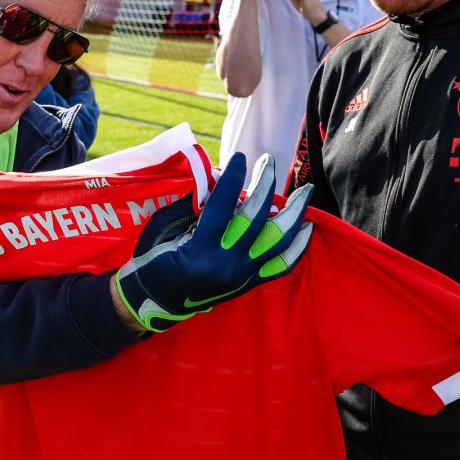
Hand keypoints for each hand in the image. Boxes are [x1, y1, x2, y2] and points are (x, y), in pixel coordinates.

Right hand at [114, 152, 313, 332]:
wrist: (154, 302)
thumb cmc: (152, 260)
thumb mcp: (164, 228)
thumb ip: (192, 205)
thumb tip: (220, 181)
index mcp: (199, 249)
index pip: (223, 205)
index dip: (233, 177)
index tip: (241, 157)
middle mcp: (225, 264)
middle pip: (256, 218)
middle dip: (265, 185)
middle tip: (269, 161)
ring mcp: (241, 276)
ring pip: (278, 241)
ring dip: (294, 213)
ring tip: (304, 191)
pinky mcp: (249, 284)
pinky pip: (282, 265)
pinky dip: (298, 245)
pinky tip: (307, 226)